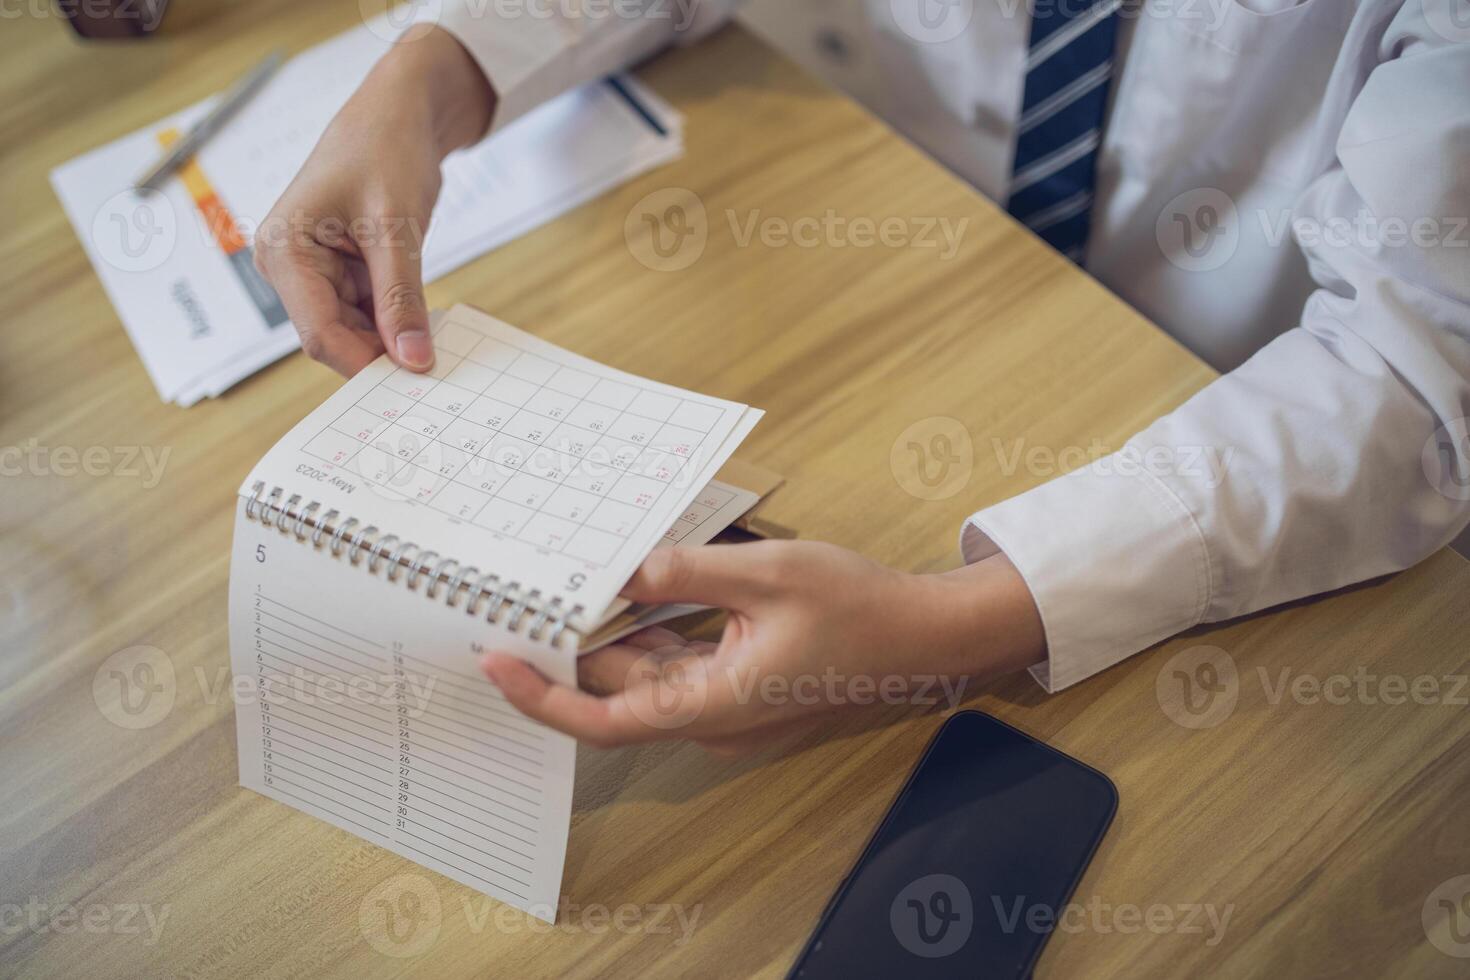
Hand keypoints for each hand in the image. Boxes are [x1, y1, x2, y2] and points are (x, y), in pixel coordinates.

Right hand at [254, 27, 495, 375]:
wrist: (399, 112)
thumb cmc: (386, 148)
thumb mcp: (397, 227)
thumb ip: (401, 297)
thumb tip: (413, 359)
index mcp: (284, 250)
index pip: (318, 332)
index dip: (365, 364)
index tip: (413, 381)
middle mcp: (288, 266)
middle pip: (334, 338)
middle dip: (381, 354)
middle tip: (433, 370)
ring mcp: (313, 271)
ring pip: (354, 331)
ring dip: (392, 339)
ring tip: (435, 341)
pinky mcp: (338, 271)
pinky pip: (367, 313)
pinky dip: (396, 321)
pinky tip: (425, 324)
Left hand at [480, 541, 1045, 754]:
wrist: (920, 635)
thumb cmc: (856, 606)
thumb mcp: (766, 573)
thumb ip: (686, 570)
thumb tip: (619, 571)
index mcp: (716, 703)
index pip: (607, 718)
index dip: (545, 699)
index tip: (499, 664)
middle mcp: (713, 718)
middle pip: (619, 693)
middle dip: (569, 651)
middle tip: (520, 601)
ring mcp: (726, 708)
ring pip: (646, 678)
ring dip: (609, 639)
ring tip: (565, 589)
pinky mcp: (737, 689)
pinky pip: (676, 668)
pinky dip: (647, 636)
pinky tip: (628, 593)